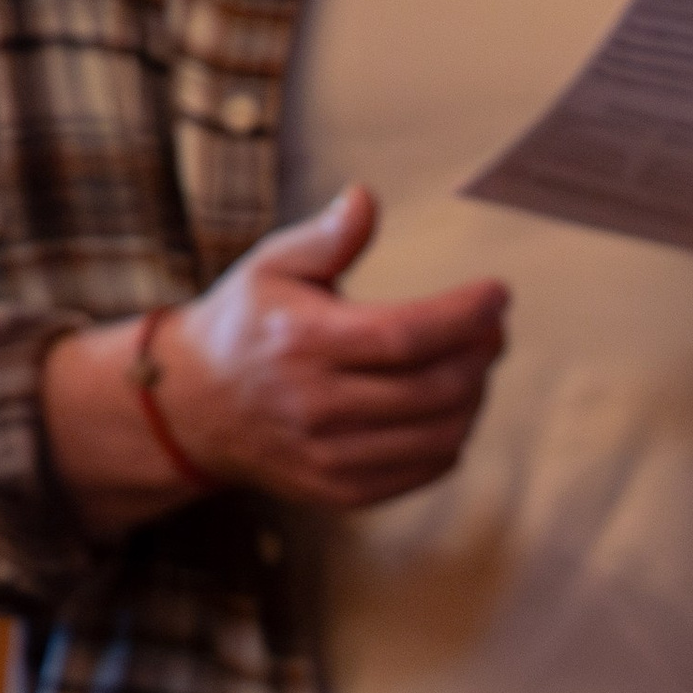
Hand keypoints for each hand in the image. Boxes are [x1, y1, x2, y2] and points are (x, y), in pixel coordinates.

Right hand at [41, 186, 508, 531]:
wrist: (194, 407)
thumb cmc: (246, 323)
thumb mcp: (272, 265)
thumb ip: (325, 236)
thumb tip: (366, 199)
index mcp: (302, 341)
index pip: (405, 334)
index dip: (464, 316)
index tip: (498, 294)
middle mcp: (315, 404)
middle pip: (432, 389)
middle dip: (480, 356)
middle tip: (494, 330)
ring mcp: (329, 456)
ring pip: (438, 436)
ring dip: (474, 398)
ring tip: (475, 366)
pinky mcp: (341, 492)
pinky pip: (424, 471)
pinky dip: (452, 438)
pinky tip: (451, 407)